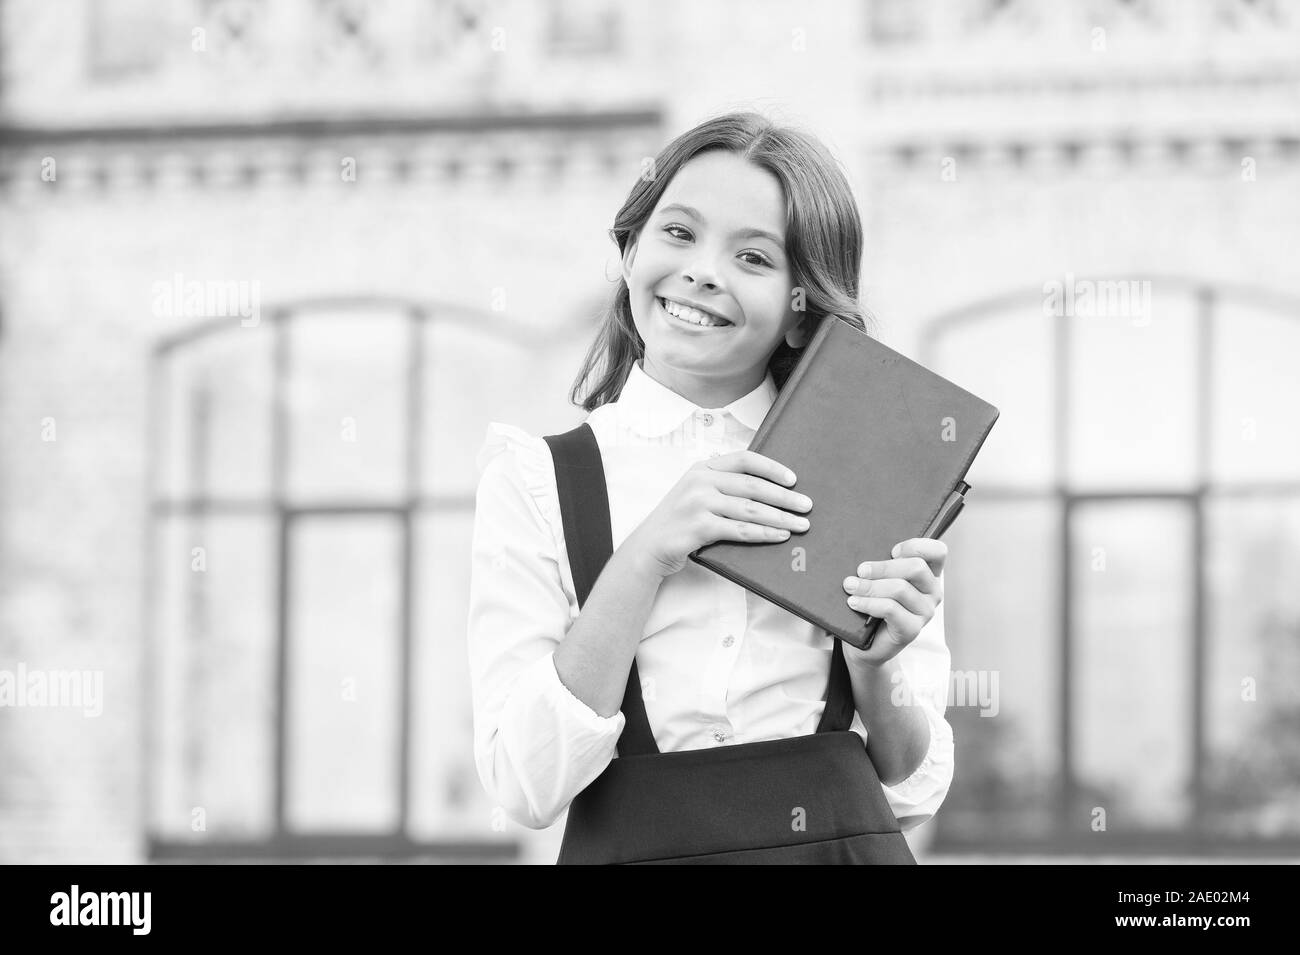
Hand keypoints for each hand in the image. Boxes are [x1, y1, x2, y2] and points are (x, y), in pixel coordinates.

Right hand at [625, 450, 813, 577]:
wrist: (647, 549)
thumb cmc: (679, 523)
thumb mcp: (695, 494)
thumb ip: (722, 487)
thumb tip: (767, 490)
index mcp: (702, 468)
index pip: (744, 459)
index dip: (772, 468)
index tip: (794, 480)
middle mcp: (700, 481)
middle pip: (753, 486)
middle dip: (785, 497)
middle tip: (807, 506)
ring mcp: (697, 503)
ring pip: (750, 509)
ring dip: (781, 518)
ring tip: (801, 525)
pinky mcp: (698, 527)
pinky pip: (740, 530)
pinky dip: (764, 533)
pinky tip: (780, 536)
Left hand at [841, 537, 945, 665]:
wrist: (867, 644)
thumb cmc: (873, 604)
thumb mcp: (880, 580)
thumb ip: (882, 566)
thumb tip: (865, 559)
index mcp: (928, 575)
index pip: (938, 551)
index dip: (916, 546)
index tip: (892, 551)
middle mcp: (932, 592)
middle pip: (916, 567)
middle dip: (883, 567)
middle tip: (860, 570)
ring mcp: (925, 612)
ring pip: (900, 589)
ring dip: (869, 586)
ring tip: (850, 586)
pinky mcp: (912, 629)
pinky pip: (890, 609)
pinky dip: (869, 603)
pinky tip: (854, 602)